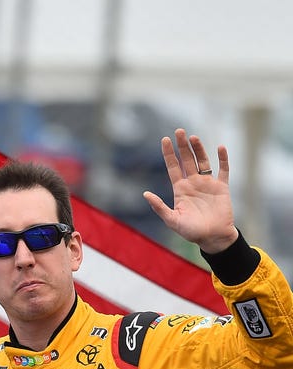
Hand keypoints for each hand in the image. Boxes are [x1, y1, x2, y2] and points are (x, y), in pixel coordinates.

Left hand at [143, 128, 238, 253]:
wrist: (213, 238)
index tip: (164, 139)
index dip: (169, 154)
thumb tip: (145, 193)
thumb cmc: (191, 232)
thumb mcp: (172, 220)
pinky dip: (223, 158)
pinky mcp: (222, 187)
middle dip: (182, 146)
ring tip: (193, 137)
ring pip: (203, 161)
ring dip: (199, 149)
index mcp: (180, 189)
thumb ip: (159, 207)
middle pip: (187, 160)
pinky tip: (220, 147)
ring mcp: (208, 184)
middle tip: (179, 130)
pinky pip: (223, 169)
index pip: (173, 167)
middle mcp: (193, 183)